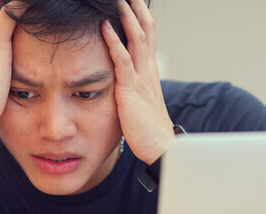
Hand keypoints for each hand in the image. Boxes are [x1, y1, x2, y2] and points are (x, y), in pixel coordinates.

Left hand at [102, 0, 174, 164]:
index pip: (148, 37)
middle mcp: (148, 71)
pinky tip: (105, 28)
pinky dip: (114, 42)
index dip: (141, 18)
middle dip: (136, 10)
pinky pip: (122, 61)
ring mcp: (141, 79)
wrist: (160, 147)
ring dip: (126, 17)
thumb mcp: (140, 102)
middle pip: (145, 31)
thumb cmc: (148, 130)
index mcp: (150, 73)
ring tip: (118, 1)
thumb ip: (133, 88)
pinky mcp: (131, 90)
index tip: (134, 3)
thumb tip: (122, 82)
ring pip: (136, 40)